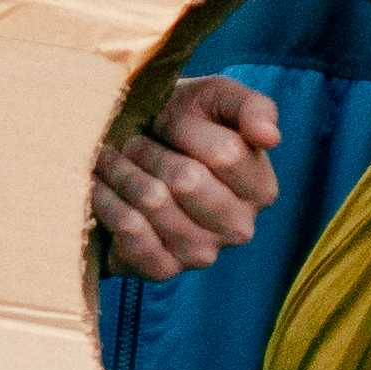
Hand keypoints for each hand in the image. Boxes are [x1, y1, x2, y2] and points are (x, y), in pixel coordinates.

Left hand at [92, 73, 285, 280]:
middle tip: (132, 142)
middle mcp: (239, 227)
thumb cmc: (183, 122)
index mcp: (261, 188)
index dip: (187, 129)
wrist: (133, 152)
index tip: (169, 117)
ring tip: (111, 160)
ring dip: (122, 174)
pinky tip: (100, 187)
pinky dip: (108, 204)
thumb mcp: (220, 98)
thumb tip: (270, 136)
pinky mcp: (164, 270)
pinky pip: (132, 236)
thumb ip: (253, 107)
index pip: (226, 154)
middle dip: (150, 152)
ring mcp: (203, 253)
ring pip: (154, 203)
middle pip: (187, 180)